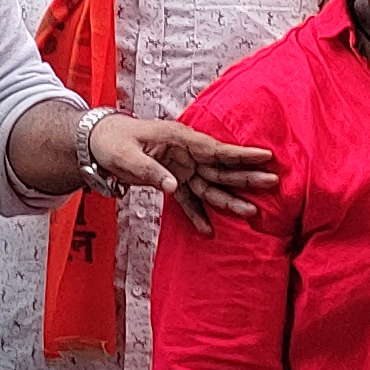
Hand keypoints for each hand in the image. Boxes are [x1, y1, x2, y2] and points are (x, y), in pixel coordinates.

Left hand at [87, 111, 279, 230]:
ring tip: (250, 213)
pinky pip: (189, 200)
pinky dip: (197, 215)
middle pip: (220, 167)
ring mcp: (182, 168)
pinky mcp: (174, 180)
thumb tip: (173, 185)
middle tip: (272, 181)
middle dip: (246, 176)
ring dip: (229, 199)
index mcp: (179, 138)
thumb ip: (150, 170)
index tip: (266, 157)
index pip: (215, 149)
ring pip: (211, 186)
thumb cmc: (112, 141)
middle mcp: (186, 153)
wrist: (98, 142)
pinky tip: (208, 231)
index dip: (241, 154)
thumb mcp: (127, 155)